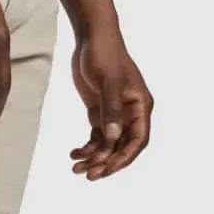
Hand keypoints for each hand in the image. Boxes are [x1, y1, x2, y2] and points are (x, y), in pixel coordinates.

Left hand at [70, 30, 153, 178]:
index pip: (138, 140)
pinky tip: (73, 153)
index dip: (124, 158)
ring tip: (75, 167)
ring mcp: (115, 114)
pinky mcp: (100, 112)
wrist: (92, 38)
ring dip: (94, 158)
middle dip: (106, 162)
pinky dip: (86, 148)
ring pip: (108, 145)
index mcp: (140, 106)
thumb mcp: (108, 82)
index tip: (107, 169)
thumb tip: (113, 138)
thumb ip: (110, 109)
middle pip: (122, 147)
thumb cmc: (105, 55)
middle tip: (88, 174)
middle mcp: (130, 113)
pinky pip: (97, 137)